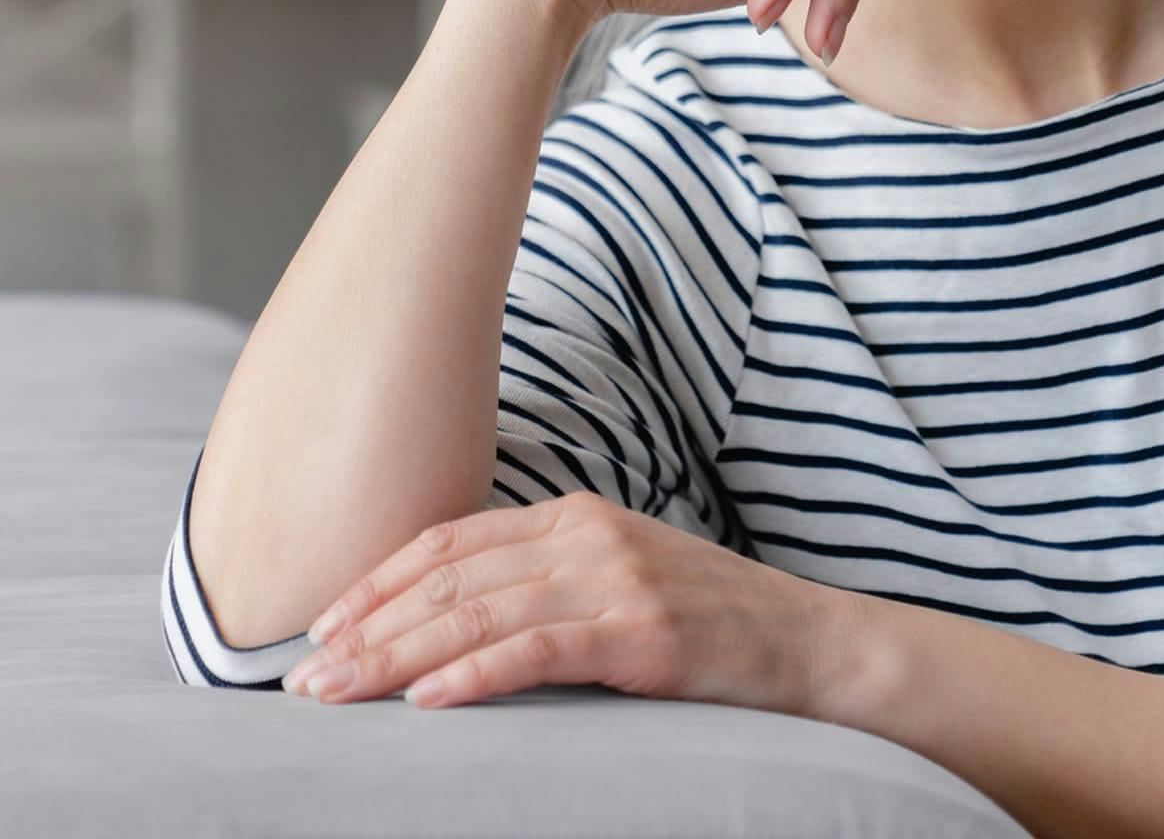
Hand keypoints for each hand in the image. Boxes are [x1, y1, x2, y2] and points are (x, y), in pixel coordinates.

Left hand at [278, 490, 857, 715]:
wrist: (806, 643)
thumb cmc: (707, 622)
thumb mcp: (619, 580)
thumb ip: (545, 583)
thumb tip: (445, 626)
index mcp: (577, 515)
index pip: (452, 542)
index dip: (377, 582)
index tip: (319, 629)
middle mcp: (589, 535)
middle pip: (453, 579)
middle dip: (368, 628)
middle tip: (302, 679)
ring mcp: (618, 579)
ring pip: (482, 615)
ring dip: (397, 658)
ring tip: (338, 693)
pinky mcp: (644, 632)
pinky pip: (541, 649)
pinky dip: (477, 674)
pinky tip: (426, 702)